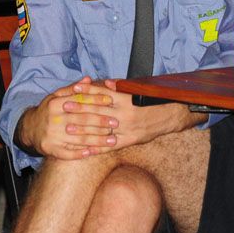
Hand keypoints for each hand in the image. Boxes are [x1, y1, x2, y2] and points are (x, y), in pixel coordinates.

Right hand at [17, 77, 118, 159]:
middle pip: (81, 120)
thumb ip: (73, 89)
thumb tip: (88, 79)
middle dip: (100, 121)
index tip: (111, 101)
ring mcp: (51, 135)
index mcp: (55, 104)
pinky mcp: (49, 149)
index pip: (79, 100)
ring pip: (78, 138)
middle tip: (115, 122)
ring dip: (97, 140)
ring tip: (112, 140)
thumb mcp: (56, 96)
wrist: (29, 128)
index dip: (96, 100)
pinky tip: (93, 152)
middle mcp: (53, 119)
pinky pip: (67, 153)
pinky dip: (81, 153)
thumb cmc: (49, 110)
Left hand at [61, 79, 206, 149]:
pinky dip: (96, 147)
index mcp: (127, 99)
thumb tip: (107, 83)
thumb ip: (122, 88)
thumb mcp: (139, 91)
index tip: (73, 90)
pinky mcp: (129, 140)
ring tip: (67, 128)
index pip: (103, 94)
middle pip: (98, 110)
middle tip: (63, 107)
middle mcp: (125, 113)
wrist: (171, 115)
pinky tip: (84, 149)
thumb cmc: (153, 101)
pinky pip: (110, 145)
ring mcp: (126, 128)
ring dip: (82, 129)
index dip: (88, 91)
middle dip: (79, 109)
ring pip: (101, 129)